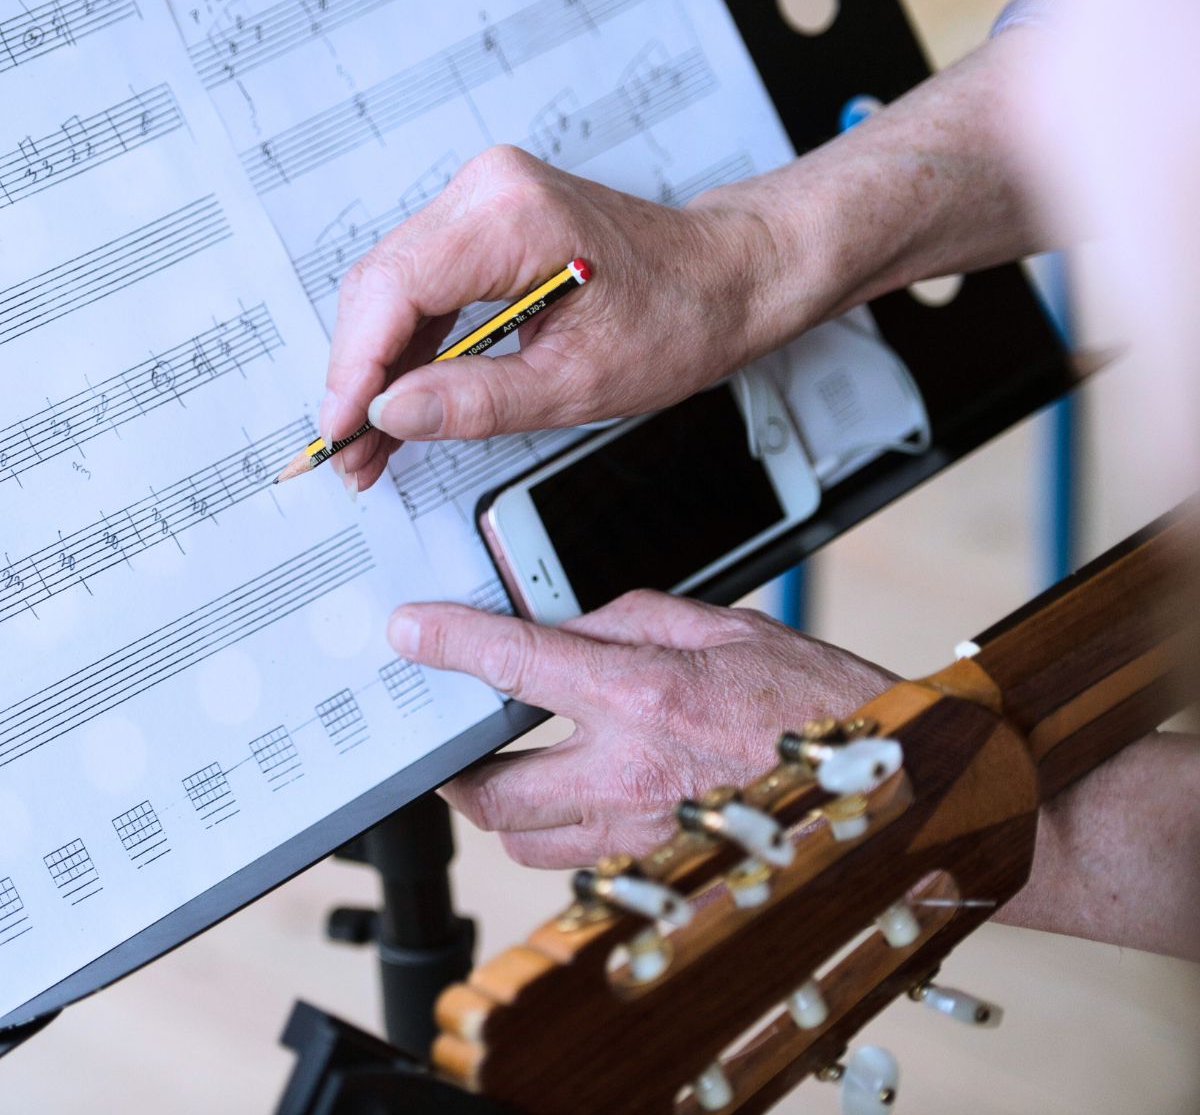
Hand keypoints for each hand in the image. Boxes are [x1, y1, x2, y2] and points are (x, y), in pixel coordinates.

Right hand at [320, 145, 797, 490]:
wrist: (722, 279)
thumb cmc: (678, 319)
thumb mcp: (577, 383)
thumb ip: (476, 402)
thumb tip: (391, 415)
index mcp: (514, 219)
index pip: (393, 290)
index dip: (354, 370)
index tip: (340, 433)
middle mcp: (489, 191)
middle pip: (381, 287)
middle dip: (359, 378)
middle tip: (352, 455)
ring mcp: (485, 200)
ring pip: (393, 289)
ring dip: (378, 368)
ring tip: (373, 445)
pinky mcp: (488, 222)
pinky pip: (424, 284)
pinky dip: (409, 346)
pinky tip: (404, 400)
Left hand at [387, 589, 895, 867]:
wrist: (881, 777)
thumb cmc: (812, 700)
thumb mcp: (721, 626)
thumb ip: (628, 620)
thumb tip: (560, 626)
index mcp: (645, 695)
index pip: (517, 663)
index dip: (450, 642)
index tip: (414, 633)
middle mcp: (631, 775)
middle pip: (491, 790)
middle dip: (456, 764)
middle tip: (454, 736)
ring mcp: (641, 837)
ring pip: (523, 843)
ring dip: (506, 805)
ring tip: (520, 767)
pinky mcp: (657, 874)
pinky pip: (576, 865)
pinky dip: (560, 833)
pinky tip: (583, 799)